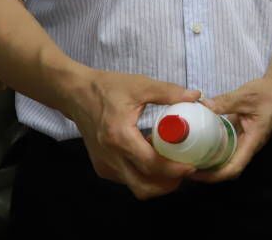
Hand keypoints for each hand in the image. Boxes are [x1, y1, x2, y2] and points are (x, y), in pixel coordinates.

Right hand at [64, 69, 201, 199]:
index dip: (174, 170)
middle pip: (143, 186)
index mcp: (120, 137)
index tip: (192, 166)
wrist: (76, 94)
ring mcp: (105, 165)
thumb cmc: (108, 88)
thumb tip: (196, 97)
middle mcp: (110, 157)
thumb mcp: (140, 85)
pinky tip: (154, 158)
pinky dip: (144, 175)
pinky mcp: (102, 167)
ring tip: (173, 165)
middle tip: (186, 170)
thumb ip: (169, 92)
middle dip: (168, 184)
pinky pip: (127, 179)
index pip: (150, 164)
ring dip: (157, 182)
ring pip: (135, 186)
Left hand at [191, 76, 271, 182]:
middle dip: (208, 173)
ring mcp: (246, 141)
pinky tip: (201, 144)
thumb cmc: (269, 93)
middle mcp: (250, 146)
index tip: (194, 172)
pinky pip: (228, 149)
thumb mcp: (246, 95)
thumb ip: (225, 101)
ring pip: (228, 161)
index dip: (214, 175)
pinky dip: (214, 150)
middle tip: (186, 168)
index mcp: (253, 141)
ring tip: (190, 160)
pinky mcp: (242, 135)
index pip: (234, 167)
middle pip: (229, 169)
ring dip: (210, 164)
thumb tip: (202, 105)